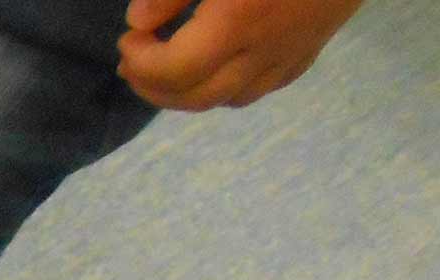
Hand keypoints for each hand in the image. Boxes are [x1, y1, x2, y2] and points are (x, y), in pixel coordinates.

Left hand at [119, 0, 365, 109]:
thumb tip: (138, 22)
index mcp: (238, 20)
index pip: (175, 70)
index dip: (142, 63)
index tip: (127, 38)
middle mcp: (265, 48)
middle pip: (196, 97)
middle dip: (153, 88)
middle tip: (132, 61)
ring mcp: (292, 52)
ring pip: (228, 100)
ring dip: (187, 94)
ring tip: (164, 69)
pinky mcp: (311, 48)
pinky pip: (261, 88)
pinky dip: (226, 89)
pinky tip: (215, 68)